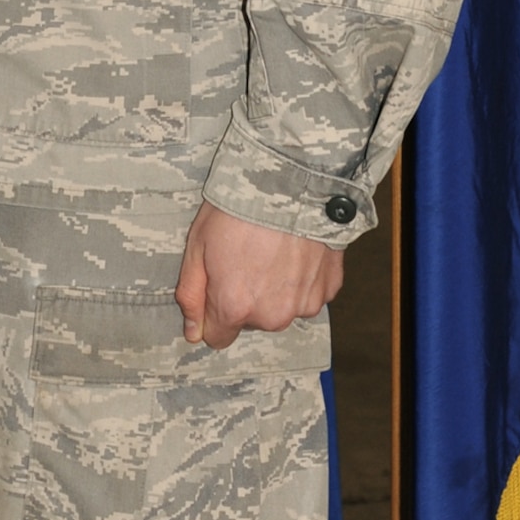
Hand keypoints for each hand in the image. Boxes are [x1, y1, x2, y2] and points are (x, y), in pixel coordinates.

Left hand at [174, 201, 343, 350]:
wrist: (290, 182)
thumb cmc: (238, 209)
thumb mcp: (197, 245)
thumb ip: (192, 294)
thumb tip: (193, 332)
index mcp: (235, 306)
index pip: (219, 337)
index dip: (213, 312)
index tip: (217, 284)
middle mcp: (271, 315)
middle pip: (252, 320)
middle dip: (245, 296)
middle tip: (245, 255)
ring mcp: (303, 305)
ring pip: (281, 307)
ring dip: (275, 288)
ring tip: (272, 248)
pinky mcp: (327, 290)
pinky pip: (307, 293)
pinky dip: (300, 278)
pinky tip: (294, 249)